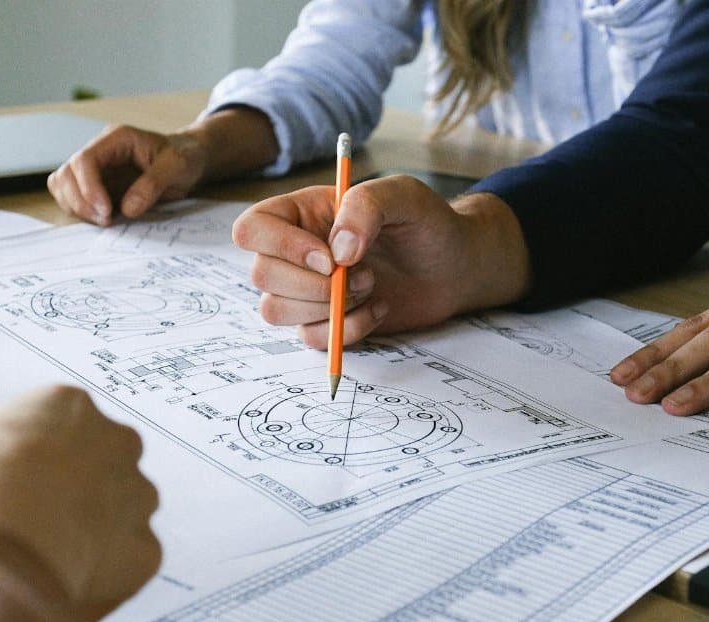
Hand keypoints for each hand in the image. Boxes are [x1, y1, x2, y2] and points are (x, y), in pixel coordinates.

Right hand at [0, 386, 159, 620]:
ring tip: (48, 552)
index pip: (63, 427)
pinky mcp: (145, 547)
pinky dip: (102, 571)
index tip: (18, 483)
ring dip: (97, 528)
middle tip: (39, 518)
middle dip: (80, 488)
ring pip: (124, 511)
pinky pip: (126, 559)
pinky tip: (64, 577)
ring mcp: (138, 495)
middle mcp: (118, 442)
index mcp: (71, 406)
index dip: (37, 459)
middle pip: (105, 463)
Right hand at [48, 124, 204, 225]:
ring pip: (63, 186)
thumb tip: (127, 209)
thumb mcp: (178, 166)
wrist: (189, 159)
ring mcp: (96, 169)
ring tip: (105, 221)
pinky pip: (74, 198)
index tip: (105, 211)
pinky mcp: (97, 186)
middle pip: (66, 174)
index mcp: (117, 139)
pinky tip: (104, 219)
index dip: (88, 188)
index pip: (85, 159)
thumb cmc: (184, 157)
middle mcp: (100, 151)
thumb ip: (153, 184)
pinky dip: (82, 211)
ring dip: (77, 208)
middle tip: (106, 221)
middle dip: (80, 201)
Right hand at [232, 175, 530, 348]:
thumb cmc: (427, 223)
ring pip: (275, 311)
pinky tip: (378, 309)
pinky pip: (310, 338)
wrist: (455, 266)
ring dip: (327, 307)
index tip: (329, 258)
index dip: (280, 247)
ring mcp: (306, 289)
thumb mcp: (404, 196)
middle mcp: (295, 251)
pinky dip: (346, 331)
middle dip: (313, 285)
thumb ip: (367, 206)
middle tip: (364, 275)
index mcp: (302, 213)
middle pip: (260, 275)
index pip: (252, 229)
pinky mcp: (325, 322)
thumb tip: (336, 252)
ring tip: (372, 287)